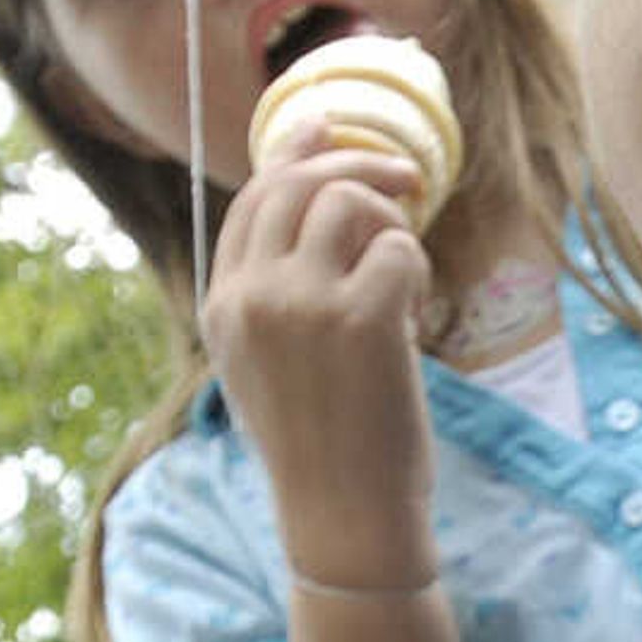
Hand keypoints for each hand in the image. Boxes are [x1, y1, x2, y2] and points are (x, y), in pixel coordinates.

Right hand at [201, 127, 443, 586]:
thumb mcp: (272, 365)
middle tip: (410, 178)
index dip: (294, 153)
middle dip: (358, 161)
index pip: (252, 201)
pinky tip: (414, 324)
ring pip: (350, 201)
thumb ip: (278, 295)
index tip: (328, 123)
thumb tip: (325, 211)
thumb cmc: (323, 447)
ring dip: (394, 229)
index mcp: (222, 305)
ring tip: (405, 287)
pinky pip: (399, 248)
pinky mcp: (360, 318)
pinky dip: (418, 275)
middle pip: (298, 182)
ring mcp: (301, 304)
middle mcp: (251, 295)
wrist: (344, 517)